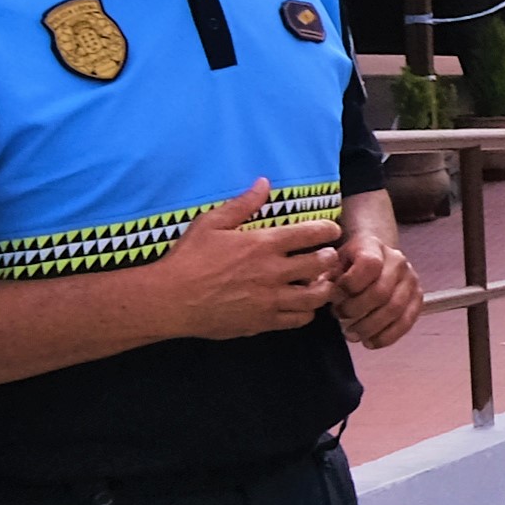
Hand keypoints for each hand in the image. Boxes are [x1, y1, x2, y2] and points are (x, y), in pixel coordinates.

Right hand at [151, 181, 346, 339]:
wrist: (172, 300)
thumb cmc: (189, 258)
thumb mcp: (211, 223)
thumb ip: (242, 204)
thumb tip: (264, 183)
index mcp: (264, 244)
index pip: (311, 234)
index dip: (329, 230)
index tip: (332, 231)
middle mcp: (274, 271)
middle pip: (322, 264)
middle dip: (330, 258)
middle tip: (327, 256)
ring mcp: (272, 299)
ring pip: (317, 296)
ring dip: (324, 287)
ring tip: (320, 283)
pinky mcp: (265, 322)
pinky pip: (299, 319)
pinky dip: (307, 312)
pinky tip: (301, 305)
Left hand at [330, 208, 426, 351]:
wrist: (375, 255)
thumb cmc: (350, 262)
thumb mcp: (334, 261)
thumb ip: (326, 276)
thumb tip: (319, 292)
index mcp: (374, 246)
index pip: (369, 265)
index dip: (350, 284)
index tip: (335, 295)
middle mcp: (398, 261)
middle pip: (381, 292)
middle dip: (356, 310)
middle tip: (340, 317)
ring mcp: (411, 280)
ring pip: (394, 310)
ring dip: (370, 327)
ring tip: (352, 334)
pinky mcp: (417, 298)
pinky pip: (406, 322)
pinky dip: (387, 336)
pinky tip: (370, 342)